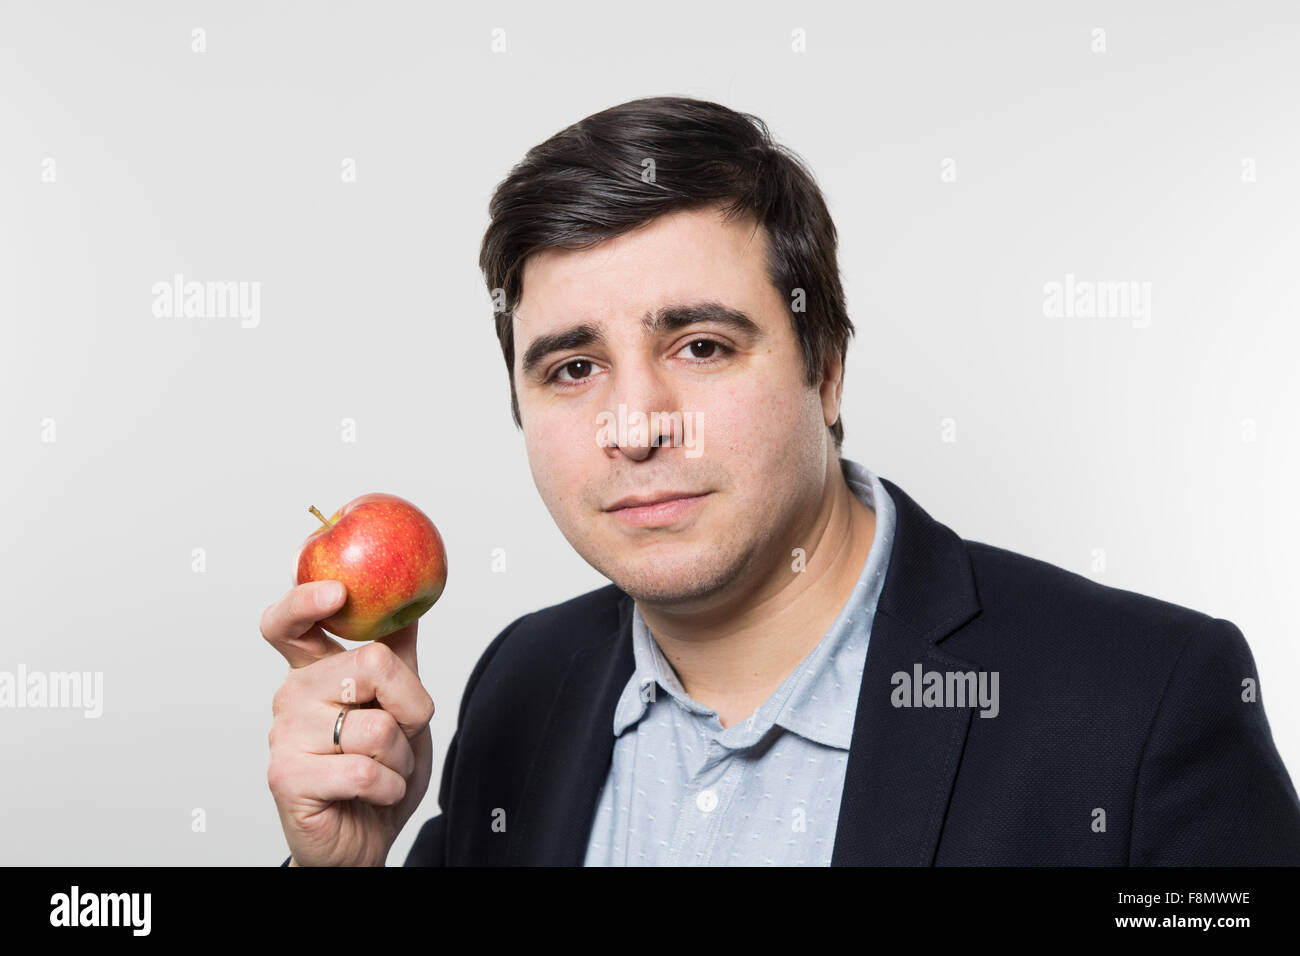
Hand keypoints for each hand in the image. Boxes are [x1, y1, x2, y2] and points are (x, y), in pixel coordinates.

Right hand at [262, 580, 434, 866]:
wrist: (365, 837)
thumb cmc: (380, 768)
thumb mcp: (398, 704)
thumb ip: (397, 653)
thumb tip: (410, 597)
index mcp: (313, 671)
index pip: (287, 622)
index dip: (305, 601)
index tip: (336, 593)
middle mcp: (291, 696)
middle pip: (369, 664)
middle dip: (409, 705)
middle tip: (400, 730)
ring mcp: (284, 736)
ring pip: (376, 726)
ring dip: (401, 757)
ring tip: (384, 770)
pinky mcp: (287, 778)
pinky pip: (366, 769)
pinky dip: (390, 786)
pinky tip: (376, 793)